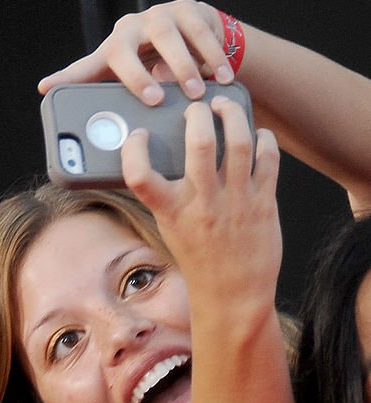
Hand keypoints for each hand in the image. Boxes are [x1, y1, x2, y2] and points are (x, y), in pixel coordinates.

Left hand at [38, 0, 231, 105]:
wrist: (189, 35)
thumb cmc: (154, 67)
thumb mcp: (132, 85)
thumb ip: (117, 105)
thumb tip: (105, 148)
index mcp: (110, 51)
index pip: (85, 66)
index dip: (66, 77)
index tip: (45, 88)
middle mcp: (130, 29)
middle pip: (127, 50)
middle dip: (139, 76)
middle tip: (155, 99)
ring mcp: (159, 15)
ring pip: (168, 37)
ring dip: (184, 67)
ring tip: (196, 94)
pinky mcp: (188, 8)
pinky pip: (200, 32)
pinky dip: (212, 57)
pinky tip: (222, 77)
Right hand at [121, 96, 280, 315]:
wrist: (232, 295)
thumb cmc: (200, 260)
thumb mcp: (171, 229)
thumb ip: (169, 196)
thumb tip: (169, 156)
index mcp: (171, 213)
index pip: (139, 175)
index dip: (134, 148)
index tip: (138, 135)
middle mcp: (202, 205)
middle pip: (199, 142)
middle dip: (197, 113)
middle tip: (196, 108)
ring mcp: (236, 202)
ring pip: (239, 141)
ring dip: (232, 114)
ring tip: (225, 107)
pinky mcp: (264, 202)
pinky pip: (268, 156)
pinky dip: (263, 137)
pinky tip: (256, 134)